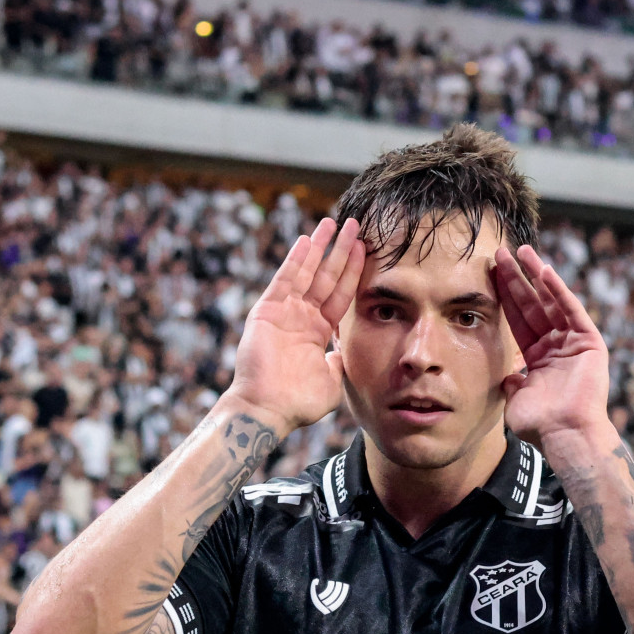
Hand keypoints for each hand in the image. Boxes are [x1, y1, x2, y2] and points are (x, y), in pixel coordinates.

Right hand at [230, 218, 365, 433]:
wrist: (269, 410)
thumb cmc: (298, 403)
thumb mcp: (332, 380)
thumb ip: (341, 360)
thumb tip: (346, 348)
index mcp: (318, 331)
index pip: (341, 295)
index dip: (353, 273)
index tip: (366, 251)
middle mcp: (302, 317)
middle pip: (326, 277)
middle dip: (340, 251)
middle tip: (356, 225)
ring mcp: (284, 312)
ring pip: (306, 272)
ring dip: (320, 247)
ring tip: (332, 222)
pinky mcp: (267, 310)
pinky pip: (285, 280)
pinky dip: (296, 260)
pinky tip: (307, 241)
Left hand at [493, 245, 611, 453]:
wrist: (565, 435)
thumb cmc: (540, 425)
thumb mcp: (516, 400)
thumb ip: (512, 383)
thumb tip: (508, 377)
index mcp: (538, 359)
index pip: (519, 321)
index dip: (505, 298)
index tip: (491, 275)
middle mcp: (557, 347)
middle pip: (533, 306)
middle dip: (517, 280)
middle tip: (502, 253)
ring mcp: (574, 343)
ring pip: (552, 302)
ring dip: (537, 276)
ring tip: (522, 251)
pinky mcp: (590, 343)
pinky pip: (572, 310)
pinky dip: (559, 291)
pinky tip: (544, 271)